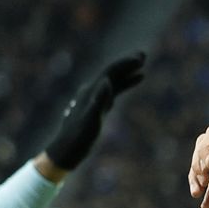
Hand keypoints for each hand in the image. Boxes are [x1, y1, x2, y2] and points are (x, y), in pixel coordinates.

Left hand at [44, 51, 146, 169]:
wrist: (65, 151)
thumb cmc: (78, 139)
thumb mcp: (89, 122)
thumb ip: (98, 101)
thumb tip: (107, 81)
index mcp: (91, 93)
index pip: (110, 73)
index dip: (125, 64)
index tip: (141, 58)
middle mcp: (91, 92)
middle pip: (111, 73)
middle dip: (126, 64)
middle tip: (143, 56)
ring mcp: (94, 99)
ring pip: (112, 81)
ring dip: (126, 73)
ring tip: (141, 67)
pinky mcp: (97, 107)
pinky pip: (112, 92)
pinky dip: (123, 85)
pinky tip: (132, 84)